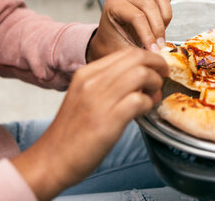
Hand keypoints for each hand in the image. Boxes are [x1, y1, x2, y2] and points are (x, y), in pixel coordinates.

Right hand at [12, 47, 168, 200]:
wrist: (51, 161)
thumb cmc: (72, 132)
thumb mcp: (85, 96)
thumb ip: (109, 83)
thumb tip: (141, 77)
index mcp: (87, 73)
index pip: (127, 52)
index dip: (149, 58)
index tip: (157, 69)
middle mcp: (92, 82)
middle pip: (137, 57)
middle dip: (158, 65)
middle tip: (163, 78)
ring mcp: (99, 100)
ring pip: (141, 74)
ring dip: (155, 84)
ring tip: (153, 97)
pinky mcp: (107, 121)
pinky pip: (139, 100)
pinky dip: (149, 103)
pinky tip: (144, 112)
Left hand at [87, 0, 171, 61]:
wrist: (110, 44)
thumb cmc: (112, 46)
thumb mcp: (122, 52)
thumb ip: (139, 53)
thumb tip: (157, 56)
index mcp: (114, 5)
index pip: (136, 16)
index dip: (148, 35)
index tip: (154, 50)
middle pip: (149, 5)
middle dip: (157, 29)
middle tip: (159, 47)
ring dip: (164, 19)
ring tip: (160, 36)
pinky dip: (166, 10)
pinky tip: (162, 25)